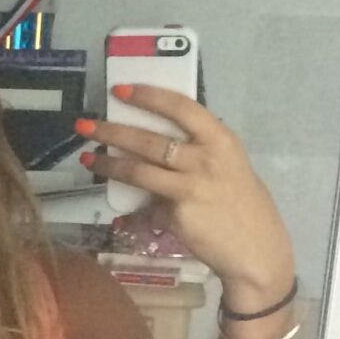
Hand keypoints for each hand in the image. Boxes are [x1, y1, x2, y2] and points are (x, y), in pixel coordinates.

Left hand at [77, 85, 295, 309]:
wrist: (255, 249)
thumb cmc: (240, 204)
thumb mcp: (227, 166)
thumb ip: (197, 153)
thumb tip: (157, 147)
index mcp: (220, 139)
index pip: (181, 108)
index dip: (149, 96)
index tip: (121, 89)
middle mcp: (206, 158)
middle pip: (150, 140)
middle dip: (112, 130)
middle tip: (85, 124)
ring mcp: (191, 187)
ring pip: (139, 170)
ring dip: (108, 163)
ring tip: (88, 158)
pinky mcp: (177, 214)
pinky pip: (148, 204)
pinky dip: (135, 206)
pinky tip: (126, 210)